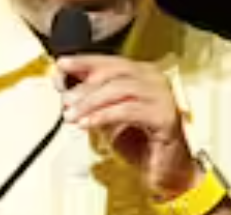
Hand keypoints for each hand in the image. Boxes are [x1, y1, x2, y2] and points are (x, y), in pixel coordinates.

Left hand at [54, 55, 202, 197]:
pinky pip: (127, 110)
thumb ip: (91, 101)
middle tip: (65, 100)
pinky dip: (103, 115)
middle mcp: (154, 79)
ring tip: (72, 115)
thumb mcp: (108, 117)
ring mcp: (161, 95)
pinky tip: (88, 123)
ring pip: (118, 89)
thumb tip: (65, 90)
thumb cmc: (141, 143)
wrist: (168, 169)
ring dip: (90, 102)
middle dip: (84, 86)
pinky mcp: (163, 115)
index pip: (109, 61)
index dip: (84, 62)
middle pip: (113, 73)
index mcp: (142, 73)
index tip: (62, 65)